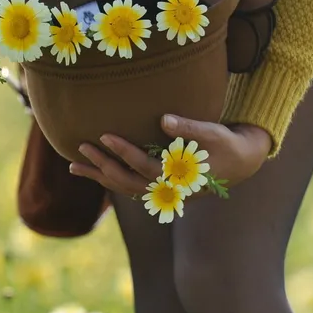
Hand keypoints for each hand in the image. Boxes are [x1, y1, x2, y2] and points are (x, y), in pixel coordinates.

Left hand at [69, 114, 272, 198]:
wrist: (240, 163)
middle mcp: (166, 189)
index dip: (124, 152)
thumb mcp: (212, 133)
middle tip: (81, 146)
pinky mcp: (158, 190)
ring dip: (99, 177)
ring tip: (73, 166)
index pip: (144, 166)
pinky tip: (93, 171)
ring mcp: (161, 193)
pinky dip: (109, 180)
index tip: (105, 136)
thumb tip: (164, 119)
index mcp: (178, 177)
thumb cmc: (225, 144)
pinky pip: (128, 187)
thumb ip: (188, 128)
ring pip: (123, 188)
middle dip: (102, 166)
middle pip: (126, 181)